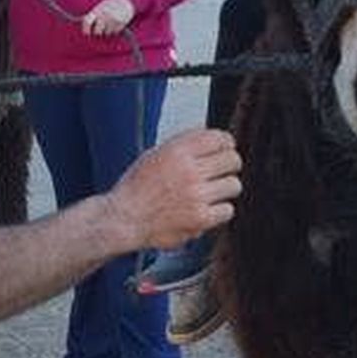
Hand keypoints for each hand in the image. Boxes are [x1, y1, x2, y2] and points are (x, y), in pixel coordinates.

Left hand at [81, 0, 135, 35]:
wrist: (126, 0)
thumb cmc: (110, 4)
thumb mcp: (100, 6)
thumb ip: (93, 14)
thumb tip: (84, 26)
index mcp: (97, 10)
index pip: (87, 22)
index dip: (85, 29)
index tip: (87, 33)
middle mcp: (104, 15)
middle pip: (97, 32)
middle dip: (98, 33)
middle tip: (99, 31)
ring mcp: (113, 20)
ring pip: (107, 33)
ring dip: (107, 32)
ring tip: (109, 24)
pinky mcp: (120, 24)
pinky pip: (115, 33)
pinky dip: (114, 31)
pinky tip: (115, 24)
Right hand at [109, 129, 241, 248]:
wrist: (123, 219)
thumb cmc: (136, 188)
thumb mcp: (155, 154)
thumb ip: (183, 146)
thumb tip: (213, 139)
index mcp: (177, 151)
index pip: (219, 138)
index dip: (226, 143)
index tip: (226, 148)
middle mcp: (189, 170)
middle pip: (232, 160)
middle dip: (230, 164)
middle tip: (223, 171)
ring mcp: (196, 195)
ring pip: (233, 185)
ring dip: (225, 189)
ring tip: (212, 193)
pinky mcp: (200, 218)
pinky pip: (227, 210)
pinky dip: (219, 211)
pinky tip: (206, 209)